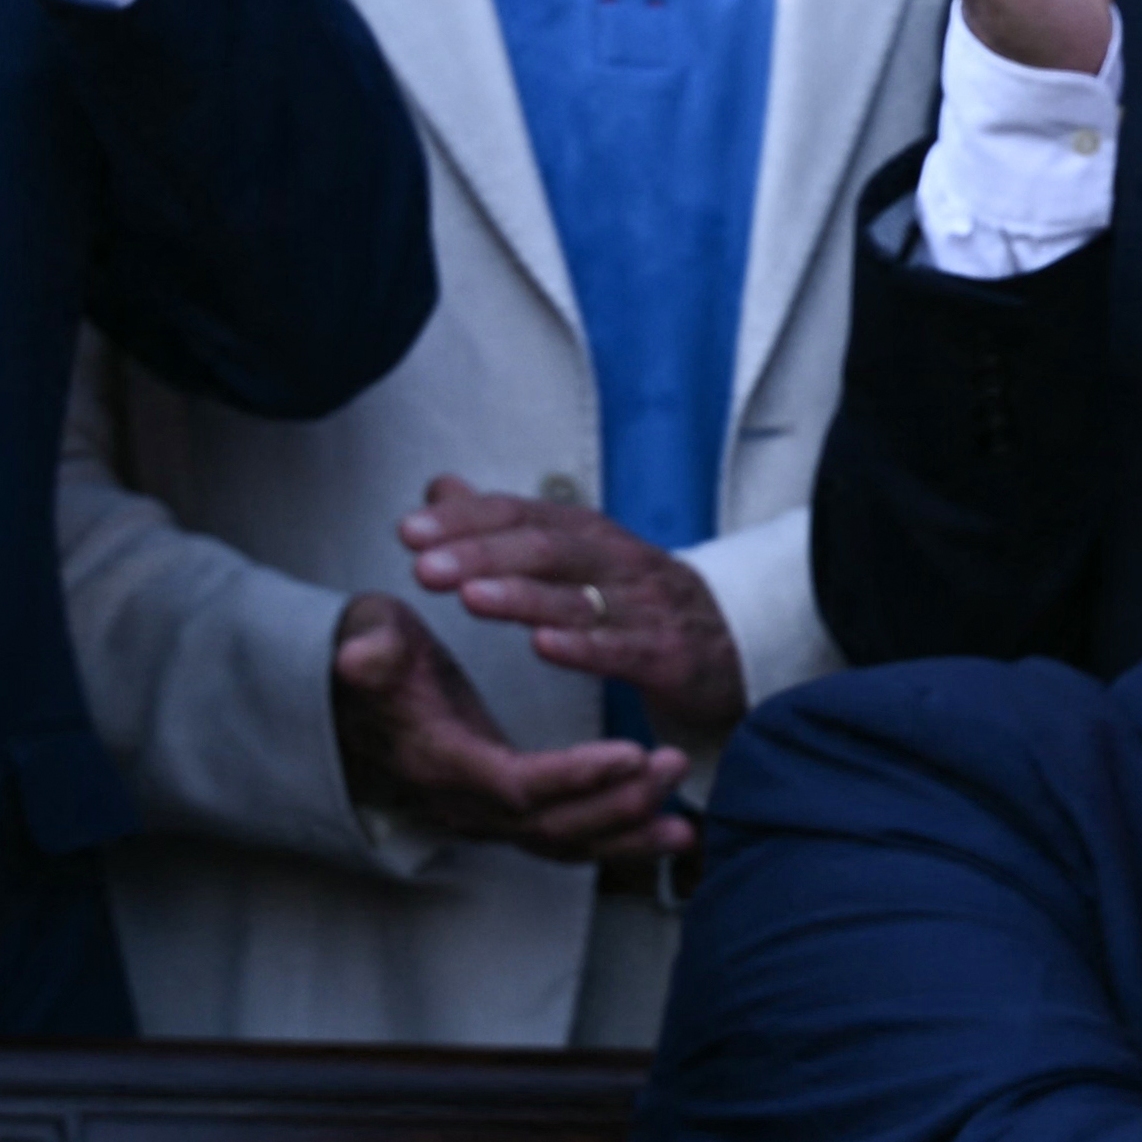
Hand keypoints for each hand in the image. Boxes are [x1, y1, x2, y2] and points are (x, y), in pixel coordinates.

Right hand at [328, 594, 690, 869]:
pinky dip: (617, 841)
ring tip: (684, 824)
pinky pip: (565, 839)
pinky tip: (667, 832)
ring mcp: (483, 813)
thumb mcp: (367, 636)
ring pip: (562, 843)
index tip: (632, 753)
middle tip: (672, 765)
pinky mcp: (504, 809)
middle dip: (617, 804)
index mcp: (439, 760)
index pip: (514, 786)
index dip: (574, 777)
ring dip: (625, 834)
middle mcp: (462, 802)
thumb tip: (358, 657)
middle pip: (549, 826)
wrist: (351, 686)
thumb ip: (369, 651)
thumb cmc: (372, 651)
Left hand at [402, 476, 748, 755]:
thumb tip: (440, 488)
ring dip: (521, 596)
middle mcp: (613, 560)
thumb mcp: (574, 551)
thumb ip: (505, 524)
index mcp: (586, 533)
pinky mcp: (667, 654)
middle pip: (543, 548)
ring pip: (577, 595)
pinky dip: (583, 647)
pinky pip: (622, 649)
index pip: (518, 515)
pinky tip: (544, 647)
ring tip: (469, 597)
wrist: (732, 642)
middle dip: (480, 554)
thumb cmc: (636, 597)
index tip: (408, 532)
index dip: (463, 521)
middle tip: (424, 566)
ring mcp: (642, 606)